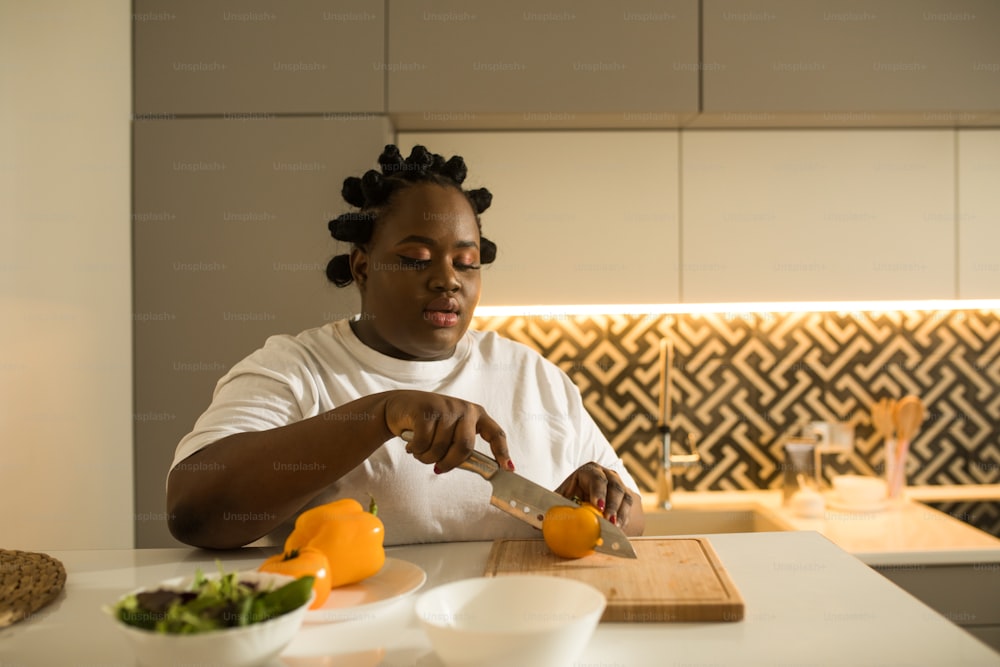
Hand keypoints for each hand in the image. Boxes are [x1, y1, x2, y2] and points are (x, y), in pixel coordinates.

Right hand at [384, 390, 511, 473]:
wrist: (398, 407)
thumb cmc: (428, 424)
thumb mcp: (450, 432)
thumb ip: (462, 445)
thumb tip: (480, 469)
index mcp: (476, 414)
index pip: (495, 433)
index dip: (502, 452)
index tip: (508, 468)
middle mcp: (464, 409)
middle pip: (464, 447)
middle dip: (450, 463)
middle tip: (438, 468)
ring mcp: (445, 407)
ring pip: (440, 448)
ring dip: (427, 458)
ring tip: (420, 451)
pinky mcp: (426, 410)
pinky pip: (424, 443)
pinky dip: (416, 450)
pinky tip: (411, 445)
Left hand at [555, 462, 637, 529]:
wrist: (578, 501)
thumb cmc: (568, 497)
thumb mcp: (561, 497)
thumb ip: (555, 504)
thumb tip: (543, 518)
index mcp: (590, 471)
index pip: (597, 478)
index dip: (599, 492)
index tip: (598, 506)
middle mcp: (607, 475)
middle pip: (615, 487)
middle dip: (612, 505)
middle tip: (609, 520)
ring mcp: (618, 487)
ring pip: (625, 497)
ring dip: (621, 513)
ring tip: (615, 527)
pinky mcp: (624, 500)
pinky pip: (627, 509)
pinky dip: (624, 519)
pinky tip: (619, 529)